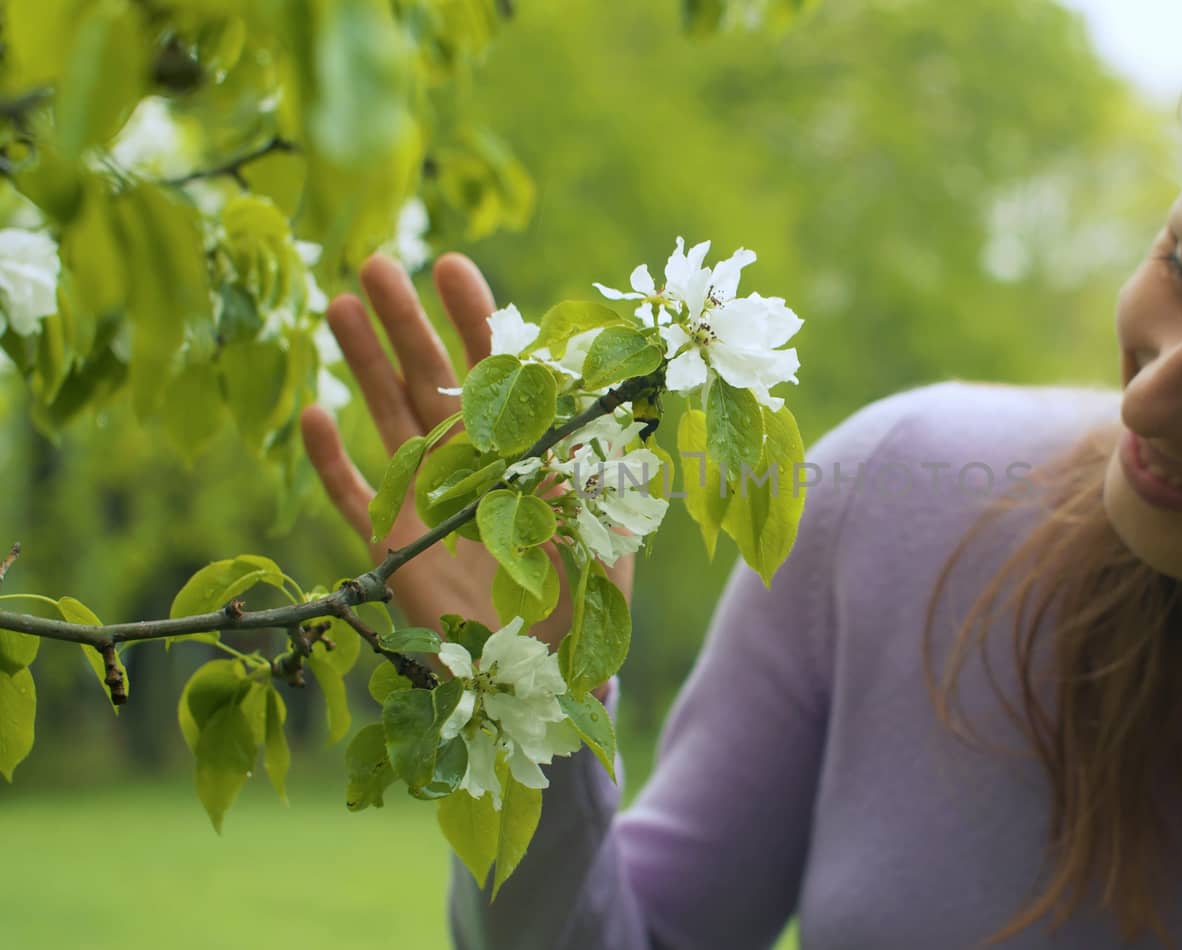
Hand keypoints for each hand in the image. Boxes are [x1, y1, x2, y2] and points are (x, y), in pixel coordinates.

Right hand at [300, 253, 633, 691]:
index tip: (455, 267)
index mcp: (522, 451)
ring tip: (340, 303)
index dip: (477, 319)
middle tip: (376, 261)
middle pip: (432, 377)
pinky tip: (314, 412)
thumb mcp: (605, 535)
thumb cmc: (587, 603)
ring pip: (387, 416)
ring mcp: (425, 499)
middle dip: (407, 320)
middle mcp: (470, 463)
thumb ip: (603, 479)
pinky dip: (331, 458)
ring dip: (364, 362)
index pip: (499, 371)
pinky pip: (353, 495)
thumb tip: (621, 416)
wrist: (546, 677)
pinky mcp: (391, 545)